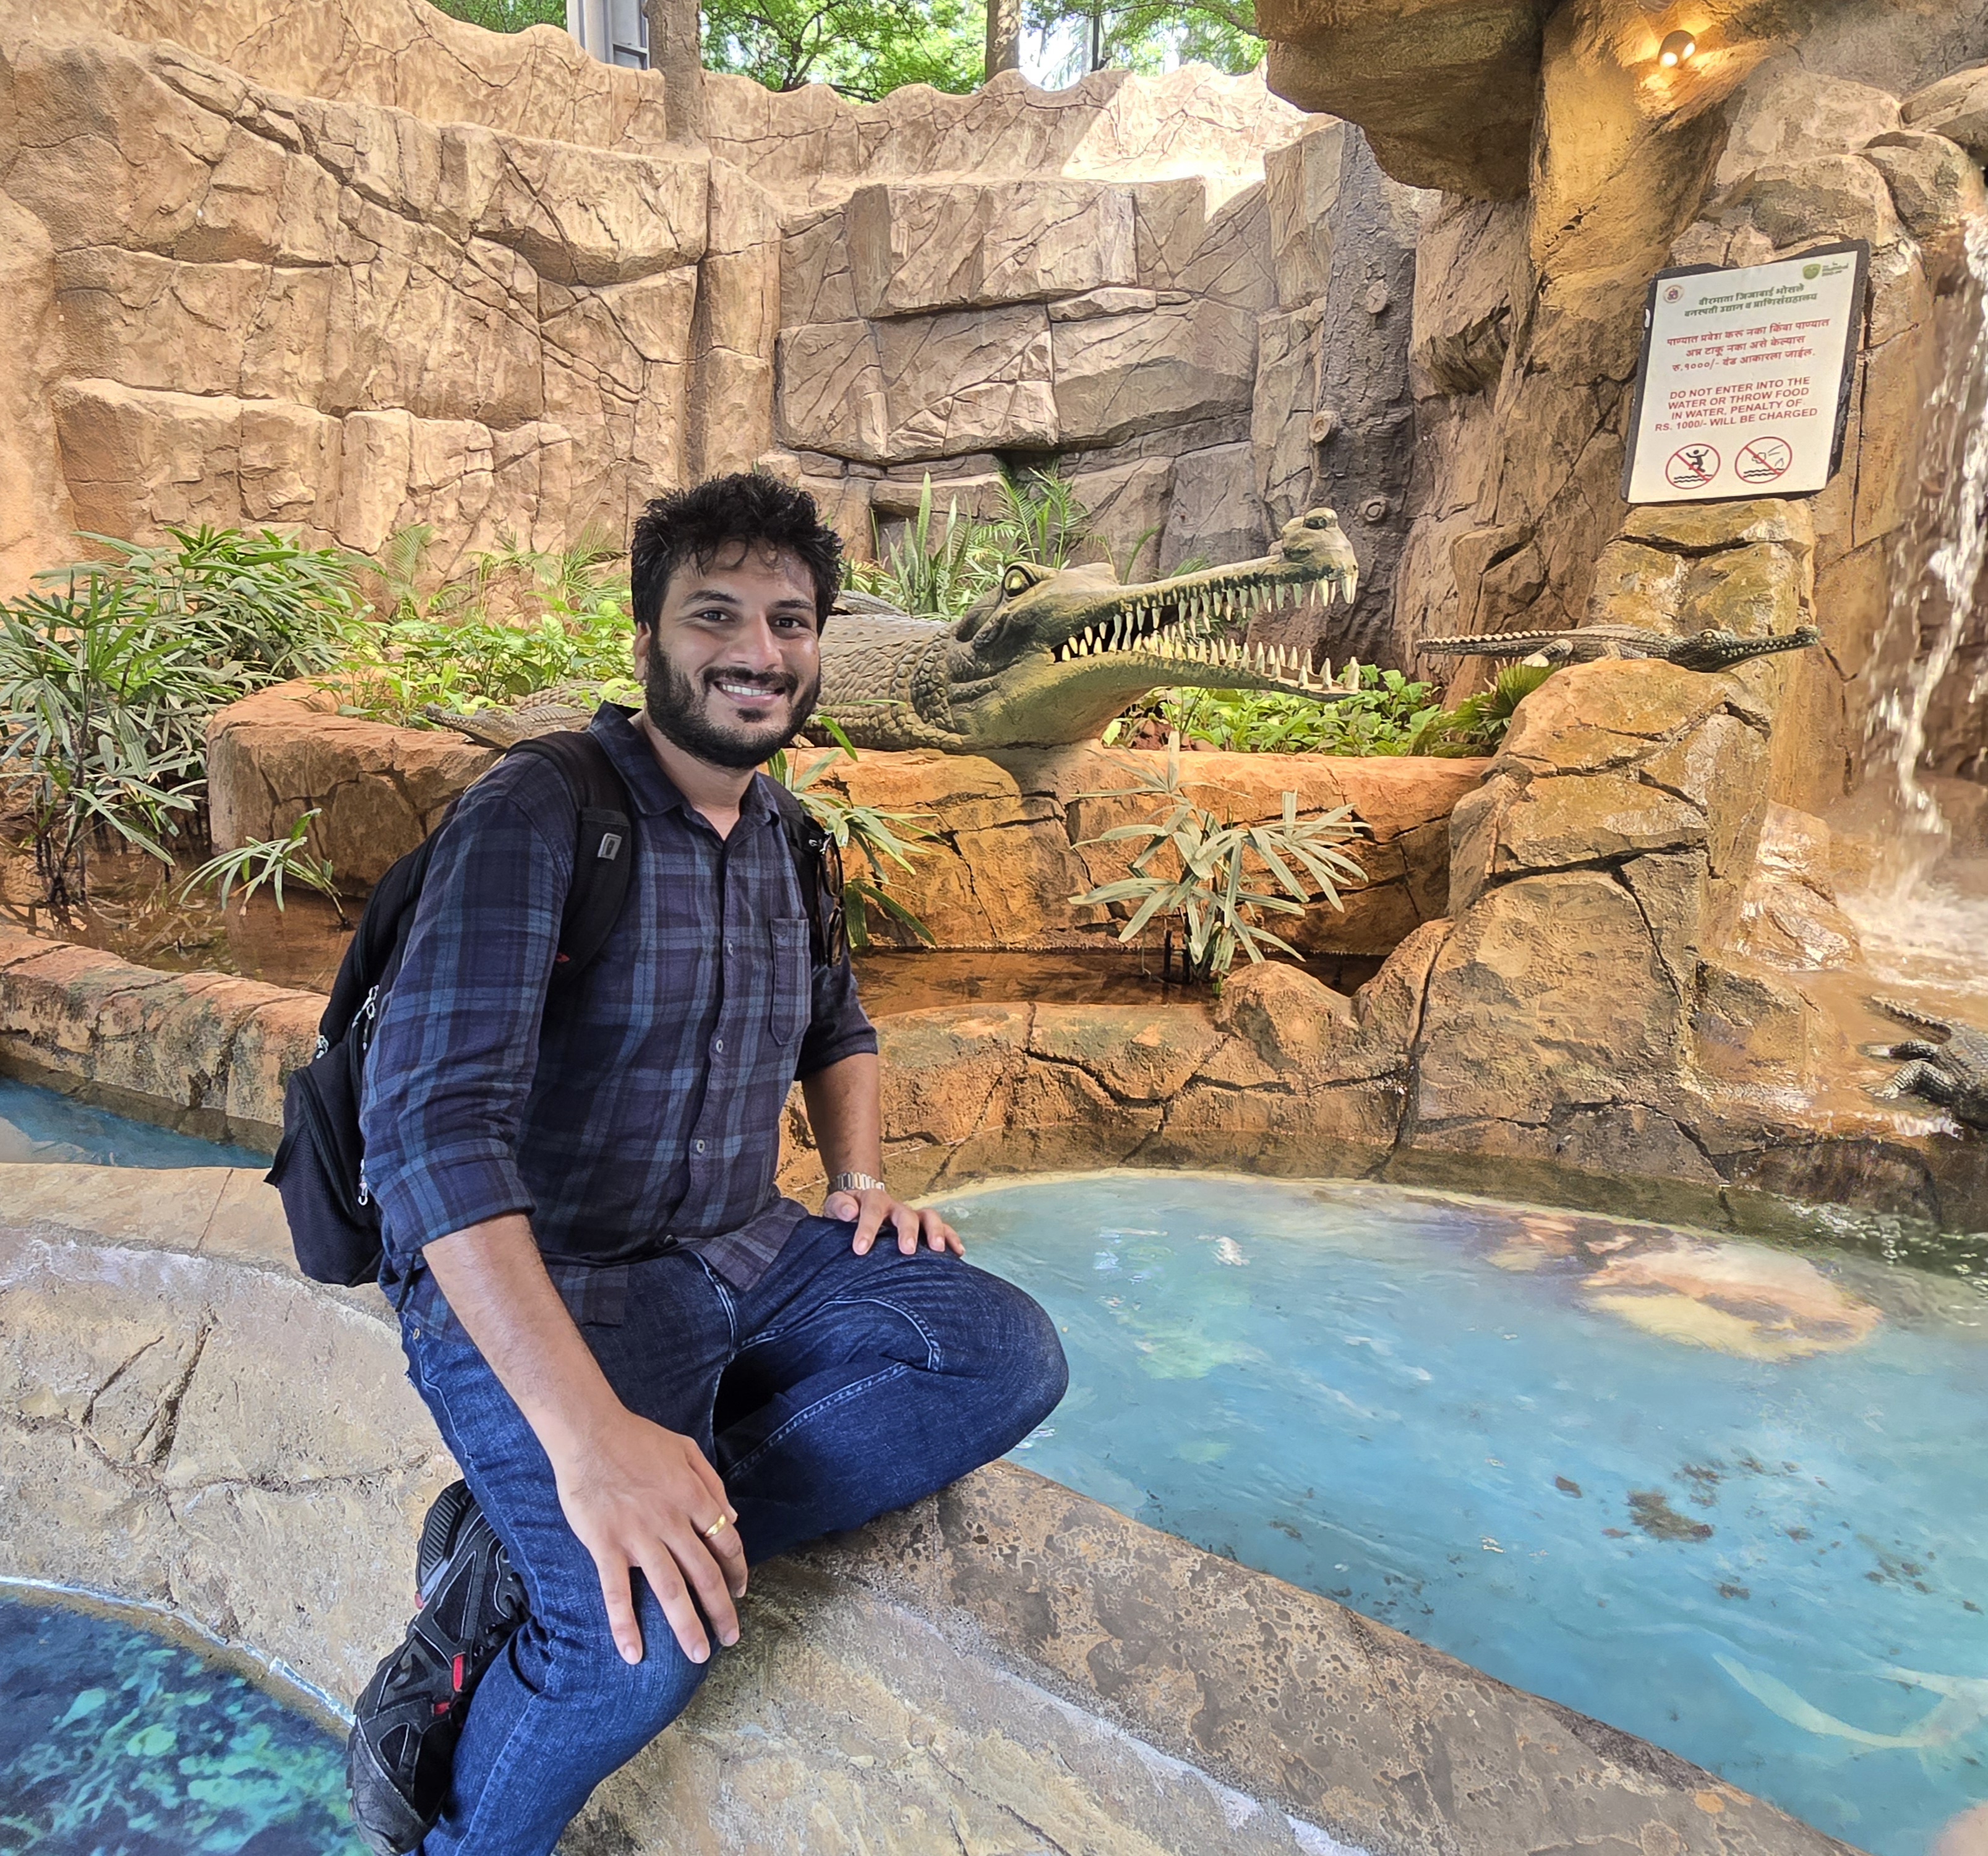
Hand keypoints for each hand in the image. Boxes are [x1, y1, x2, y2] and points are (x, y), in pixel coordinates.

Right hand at [548, 1406, 748, 1665]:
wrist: (589, 1432)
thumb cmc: (637, 1438)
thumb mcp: (686, 1450)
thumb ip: (712, 1484)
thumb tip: (732, 1518)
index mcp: (693, 1497)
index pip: (726, 1543)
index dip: (737, 1571)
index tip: (739, 1591)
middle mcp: (671, 1521)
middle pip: (705, 1574)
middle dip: (722, 1610)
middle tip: (731, 1638)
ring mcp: (638, 1536)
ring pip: (670, 1589)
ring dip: (687, 1626)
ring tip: (698, 1655)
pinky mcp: (605, 1545)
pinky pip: (616, 1592)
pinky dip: (625, 1625)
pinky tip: (633, 1654)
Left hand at [825, 1184, 962, 1257]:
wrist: (860, 1205)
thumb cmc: (847, 1212)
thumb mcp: (836, 1206)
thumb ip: (839, 1206)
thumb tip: (849, 1212)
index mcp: (872, 1200)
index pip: (871, 1211)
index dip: (866, 1229)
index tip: (860, 1250)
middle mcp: (896, 1207)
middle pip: (906, 1214)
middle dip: (908, 1231)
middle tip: (906, 1250)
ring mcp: (912, 1216)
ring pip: (929, 1217)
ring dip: (935, 1232)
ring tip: (938, 1249)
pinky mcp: (924, 1228)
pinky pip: (943, 1229)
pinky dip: (952, 1238)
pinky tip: (958, 1252)